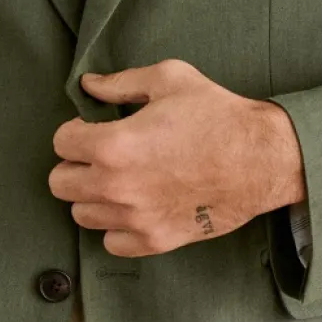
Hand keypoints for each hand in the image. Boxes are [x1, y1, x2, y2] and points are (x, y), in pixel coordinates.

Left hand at [49, 58, 302, 258]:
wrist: (262, 157)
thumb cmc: (218, 114)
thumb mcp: (169, 79)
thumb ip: (121, 82)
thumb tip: (88, 85)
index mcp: (113, 145)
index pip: (61, 142)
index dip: (76, 130)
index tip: (94, 128)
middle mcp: (116, 186)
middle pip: (60, 183)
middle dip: (75, 165)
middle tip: (101, 155)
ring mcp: (134, 218)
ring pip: (82, 214)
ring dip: (93, 197)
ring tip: (119, 180)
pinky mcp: (155, 240)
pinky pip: (111, 242)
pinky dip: (117, 227)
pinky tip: (135, 206)